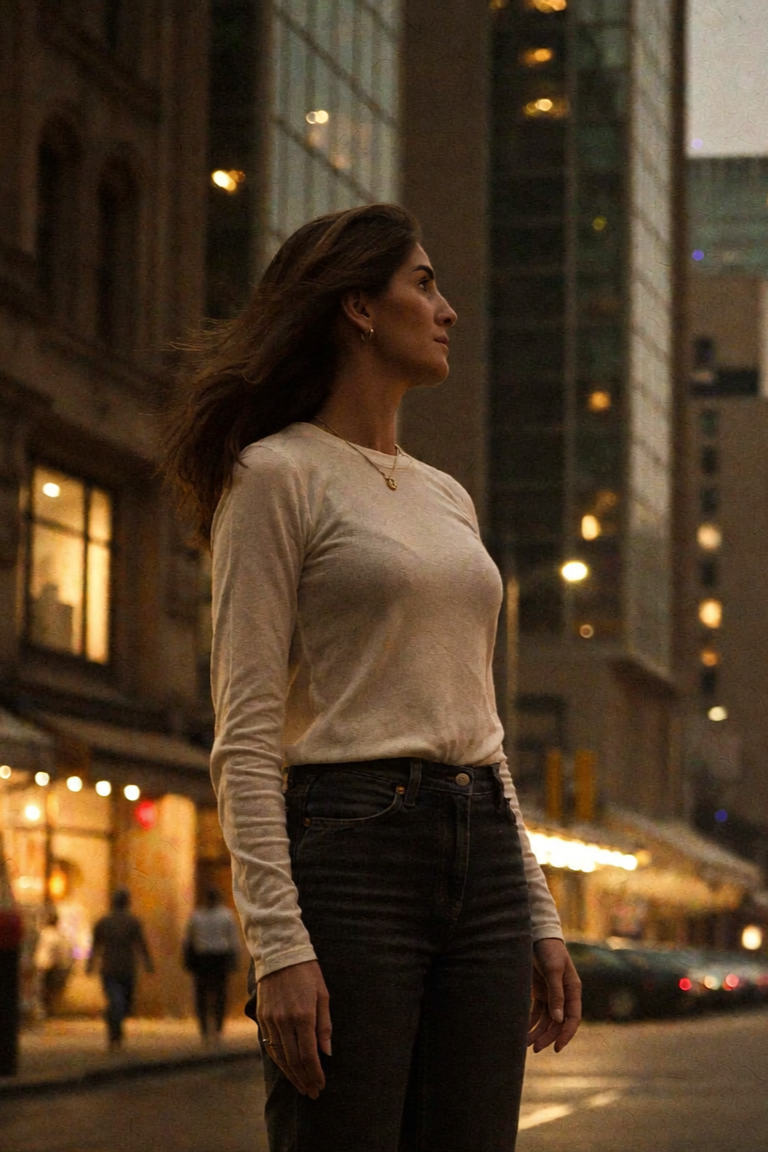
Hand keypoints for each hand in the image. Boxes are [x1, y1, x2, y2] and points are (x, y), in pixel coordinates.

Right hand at [257, 959, 330, 1098]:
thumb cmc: (307, 972)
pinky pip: (269, 1046)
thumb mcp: (322, 995)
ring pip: (280, 1056)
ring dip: (291, 1074)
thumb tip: (327, 1052)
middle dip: (304, 1079)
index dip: (315, 1073)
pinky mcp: (262, 1018)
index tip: (321, 1085)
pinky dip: (279, 1060)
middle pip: (293, 1060)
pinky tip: (286, 1068)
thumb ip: (324, 1025)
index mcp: (303, 1015)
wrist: (280, 953)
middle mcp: (284, 1021)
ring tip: (301, 1085)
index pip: (308, 1055)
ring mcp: (271, 1020)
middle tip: (312, 1092)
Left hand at [528, 938, 581, 1053]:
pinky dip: (531, 1022)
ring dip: (537, 1032)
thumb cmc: (548, 950)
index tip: (557, 1048)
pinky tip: (523, 1032)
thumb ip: (556, 994)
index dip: (566, 1034)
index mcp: (573, 990)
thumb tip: (558, 1019)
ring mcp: (551, 994)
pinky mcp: (539, 992)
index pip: (572, 1018)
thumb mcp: (553, 970)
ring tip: (525, 1044)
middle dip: (547, 1037)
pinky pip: (536, 1012)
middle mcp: (564, 995)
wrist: (536, 935)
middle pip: (557, 1023)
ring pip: (546, 1020)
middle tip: (535, 1050)